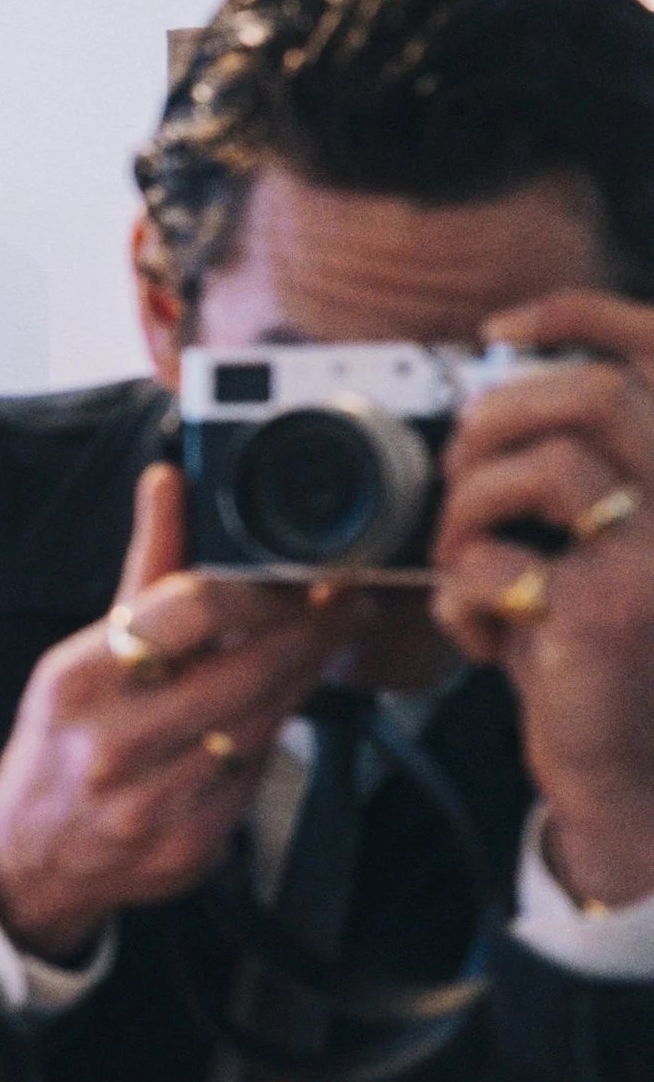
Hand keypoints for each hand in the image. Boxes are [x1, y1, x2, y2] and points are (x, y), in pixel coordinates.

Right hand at [0, 464, 361, 954]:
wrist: (31, 855)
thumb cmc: (62, 740)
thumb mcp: (81, 655)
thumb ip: (143, 572)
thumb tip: (168, 482)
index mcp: (78, 681)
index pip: (191, 610)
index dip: (265, 590)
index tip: (309, 576)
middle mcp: (110, 744)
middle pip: (246, 670)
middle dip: (308, 634)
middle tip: (346, 606)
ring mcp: (150, 801)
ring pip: (262, 724)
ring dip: (300, 683)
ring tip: (320, 651)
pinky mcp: (187, 846)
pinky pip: (254, 777)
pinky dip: (267, 743)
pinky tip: (270, 718)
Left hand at [435, 290, 653, 906]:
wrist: (627, 768)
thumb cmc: (593, 648)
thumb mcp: (589, 547)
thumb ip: (569, 470)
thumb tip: (492, 385)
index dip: (580, 314)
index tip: (497, 330)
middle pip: (590, 395)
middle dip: (492, 421)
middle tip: (459, 476)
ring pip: (538, 466)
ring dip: (467, 509)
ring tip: (466, 562)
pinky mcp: (604, 612)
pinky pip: (488, 563)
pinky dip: (455, 597)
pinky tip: (481, 637)